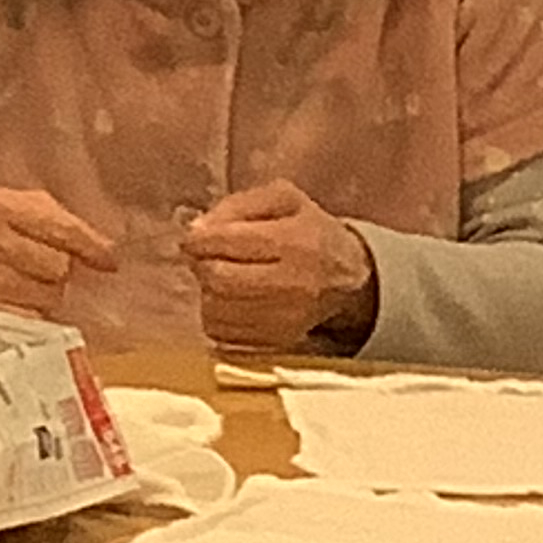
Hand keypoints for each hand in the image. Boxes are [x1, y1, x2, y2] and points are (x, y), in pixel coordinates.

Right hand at [0, 187, 118, 317]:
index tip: (109, 261)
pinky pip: (28, 319)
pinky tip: (14, 302)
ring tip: (23, 285)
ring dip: (44, 294)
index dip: (92, 248)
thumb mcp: (3, 204)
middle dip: (58, 271)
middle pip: (58, 267)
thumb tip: (103, 249)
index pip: (62, 229)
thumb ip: (51, 218)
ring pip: (46, 296)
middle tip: (41, 268)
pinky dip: (29, 313)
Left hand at [181, 179, 375, 350]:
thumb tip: (196, 229)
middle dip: (201, 266)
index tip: (193, 239)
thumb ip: (236, 205)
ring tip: (222, 278)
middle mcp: (293, 284)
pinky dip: (218, 316)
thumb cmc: (309, 231)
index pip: (226, 242)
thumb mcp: (281, 200)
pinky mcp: (279, 342)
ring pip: (217, 310)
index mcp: (293, 240)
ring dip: (208, 292)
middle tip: (205, 259)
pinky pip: (224, 334)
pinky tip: (232, 301)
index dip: (197, 240)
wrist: (349, 278)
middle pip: (218, 279)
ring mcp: (287, 319)